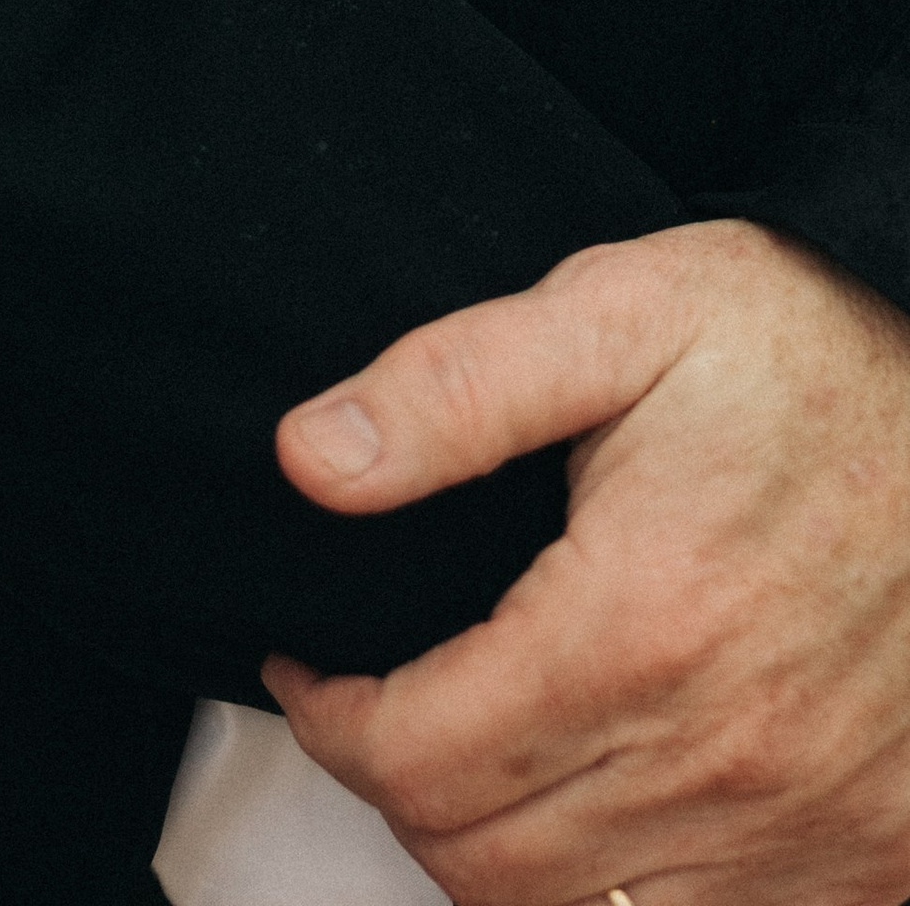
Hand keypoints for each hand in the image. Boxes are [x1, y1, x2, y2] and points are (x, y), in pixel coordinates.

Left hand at [261, 217, 909, 904]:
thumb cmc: (806, 353)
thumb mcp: (622, 313)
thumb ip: (455, 386)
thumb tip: (308, 458)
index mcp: (641, 626)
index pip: (419, 759)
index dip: (331, 720)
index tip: (311, 668)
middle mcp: (724, 757)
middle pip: (484, 862)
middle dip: (399, 786)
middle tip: (379, 705)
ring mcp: (805, 829)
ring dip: (498, 846)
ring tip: (472, 746)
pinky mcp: (868, 857)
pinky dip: (621, 889)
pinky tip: (599, 795)